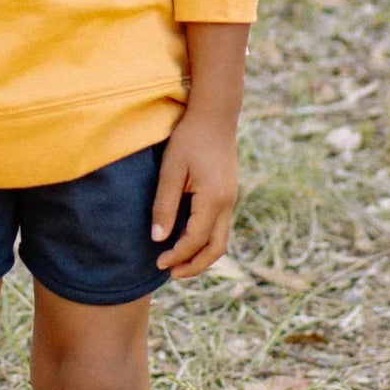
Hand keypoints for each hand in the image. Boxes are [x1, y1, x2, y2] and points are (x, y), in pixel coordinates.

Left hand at [151, 108, 238, 278]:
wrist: (215, 115)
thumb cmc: (189, 138)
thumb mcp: (171, 169)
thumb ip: (165, 204)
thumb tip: (158, 239)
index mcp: (214, 198)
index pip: (195, 239)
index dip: (177, 255)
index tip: (158, 262)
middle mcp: (228, 203)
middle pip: (216, 249)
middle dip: (194, 266)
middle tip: (171, 274)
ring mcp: (231, 199)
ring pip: (221, 240)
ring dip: (201, 255)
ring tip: (178, 263)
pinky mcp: (228, 194)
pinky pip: (220, 227)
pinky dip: (205, 241)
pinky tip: (188, 240)